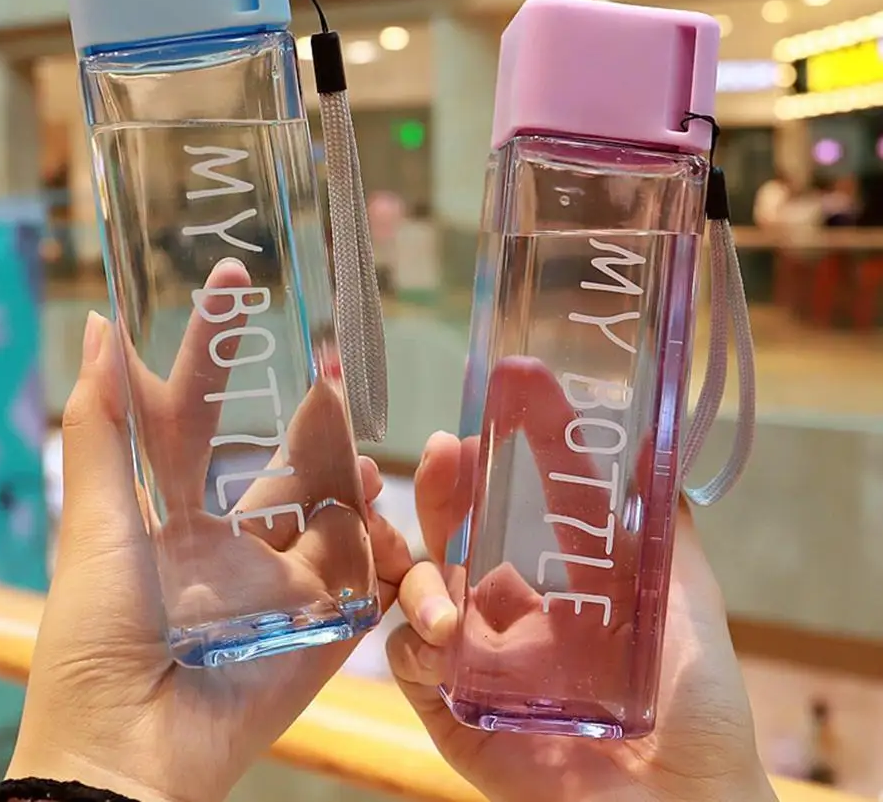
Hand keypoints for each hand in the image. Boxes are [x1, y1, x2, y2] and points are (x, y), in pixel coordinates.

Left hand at [9, 261, 410, 801]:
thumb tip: (95, 322)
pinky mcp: (325, 625)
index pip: (202, 409)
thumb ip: (103, 426)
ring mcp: (285, 581)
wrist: (130, 754)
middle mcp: (236, 538)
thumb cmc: (98, 635)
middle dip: (314, 415)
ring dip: (351, 473)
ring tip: (353, 457)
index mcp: (177, 509)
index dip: (217, 347)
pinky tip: (381, 512)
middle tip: (330, 371)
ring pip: (337, 508)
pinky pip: (371, 575)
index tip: (235, 278)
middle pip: (288, 457)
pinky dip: (388, 542)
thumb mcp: (99, 522)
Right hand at [388, 422, 776, 801]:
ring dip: (418, 565)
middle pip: (452, 543)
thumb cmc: (697, 710)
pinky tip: (444, 628)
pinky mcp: (453, 715)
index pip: (512, 515)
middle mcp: (510, 623)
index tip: (510, 393)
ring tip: (447, 565)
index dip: (500, 461)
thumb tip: (653, 449)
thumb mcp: (684, 600)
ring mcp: (479, 667)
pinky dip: (415, 636)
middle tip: (442, 452)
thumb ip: (664, 527)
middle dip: (439, 494)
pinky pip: (411, 659)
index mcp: (556, 596)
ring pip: (419, 594)